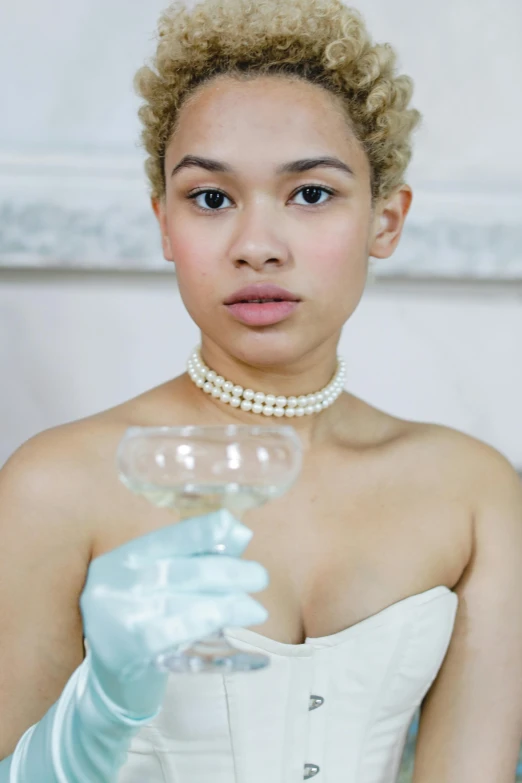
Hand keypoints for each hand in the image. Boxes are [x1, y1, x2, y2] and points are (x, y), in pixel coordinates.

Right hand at [80, 509, 268, 718]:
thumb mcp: (158, 583)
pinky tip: (237, 637)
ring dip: (227, 606)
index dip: (203, 532)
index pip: (167, 537)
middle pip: (181, 571)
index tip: (237, 528)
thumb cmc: (142, 620)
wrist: (106, 682)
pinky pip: (180, 634)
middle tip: (261, 577)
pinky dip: (212, 630)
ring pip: (185, 605)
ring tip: (255, 610)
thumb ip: (194, 557)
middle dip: (227, 572)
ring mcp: (120, 616)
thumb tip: (238, 531)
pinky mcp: (131, 649)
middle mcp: (115, 582)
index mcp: (122, 559)